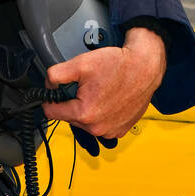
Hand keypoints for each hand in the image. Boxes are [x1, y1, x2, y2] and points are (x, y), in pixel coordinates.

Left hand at [41, 27, 167, 140]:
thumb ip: (55, 75)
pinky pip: (100, 125)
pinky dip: (100, 114)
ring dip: (86, 109)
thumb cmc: (118, 65)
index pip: (51, 112)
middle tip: (85, 87)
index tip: (56, 92)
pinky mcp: (120, 130)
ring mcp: (111, 131)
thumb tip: (48, 86)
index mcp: (85, 114)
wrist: (145, 67)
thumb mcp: (79, 64)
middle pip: (69, 117)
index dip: (51, 98)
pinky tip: (108, 100)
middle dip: (72, 102)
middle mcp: (98, 128)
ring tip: (99, 92)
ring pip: (84, 122)